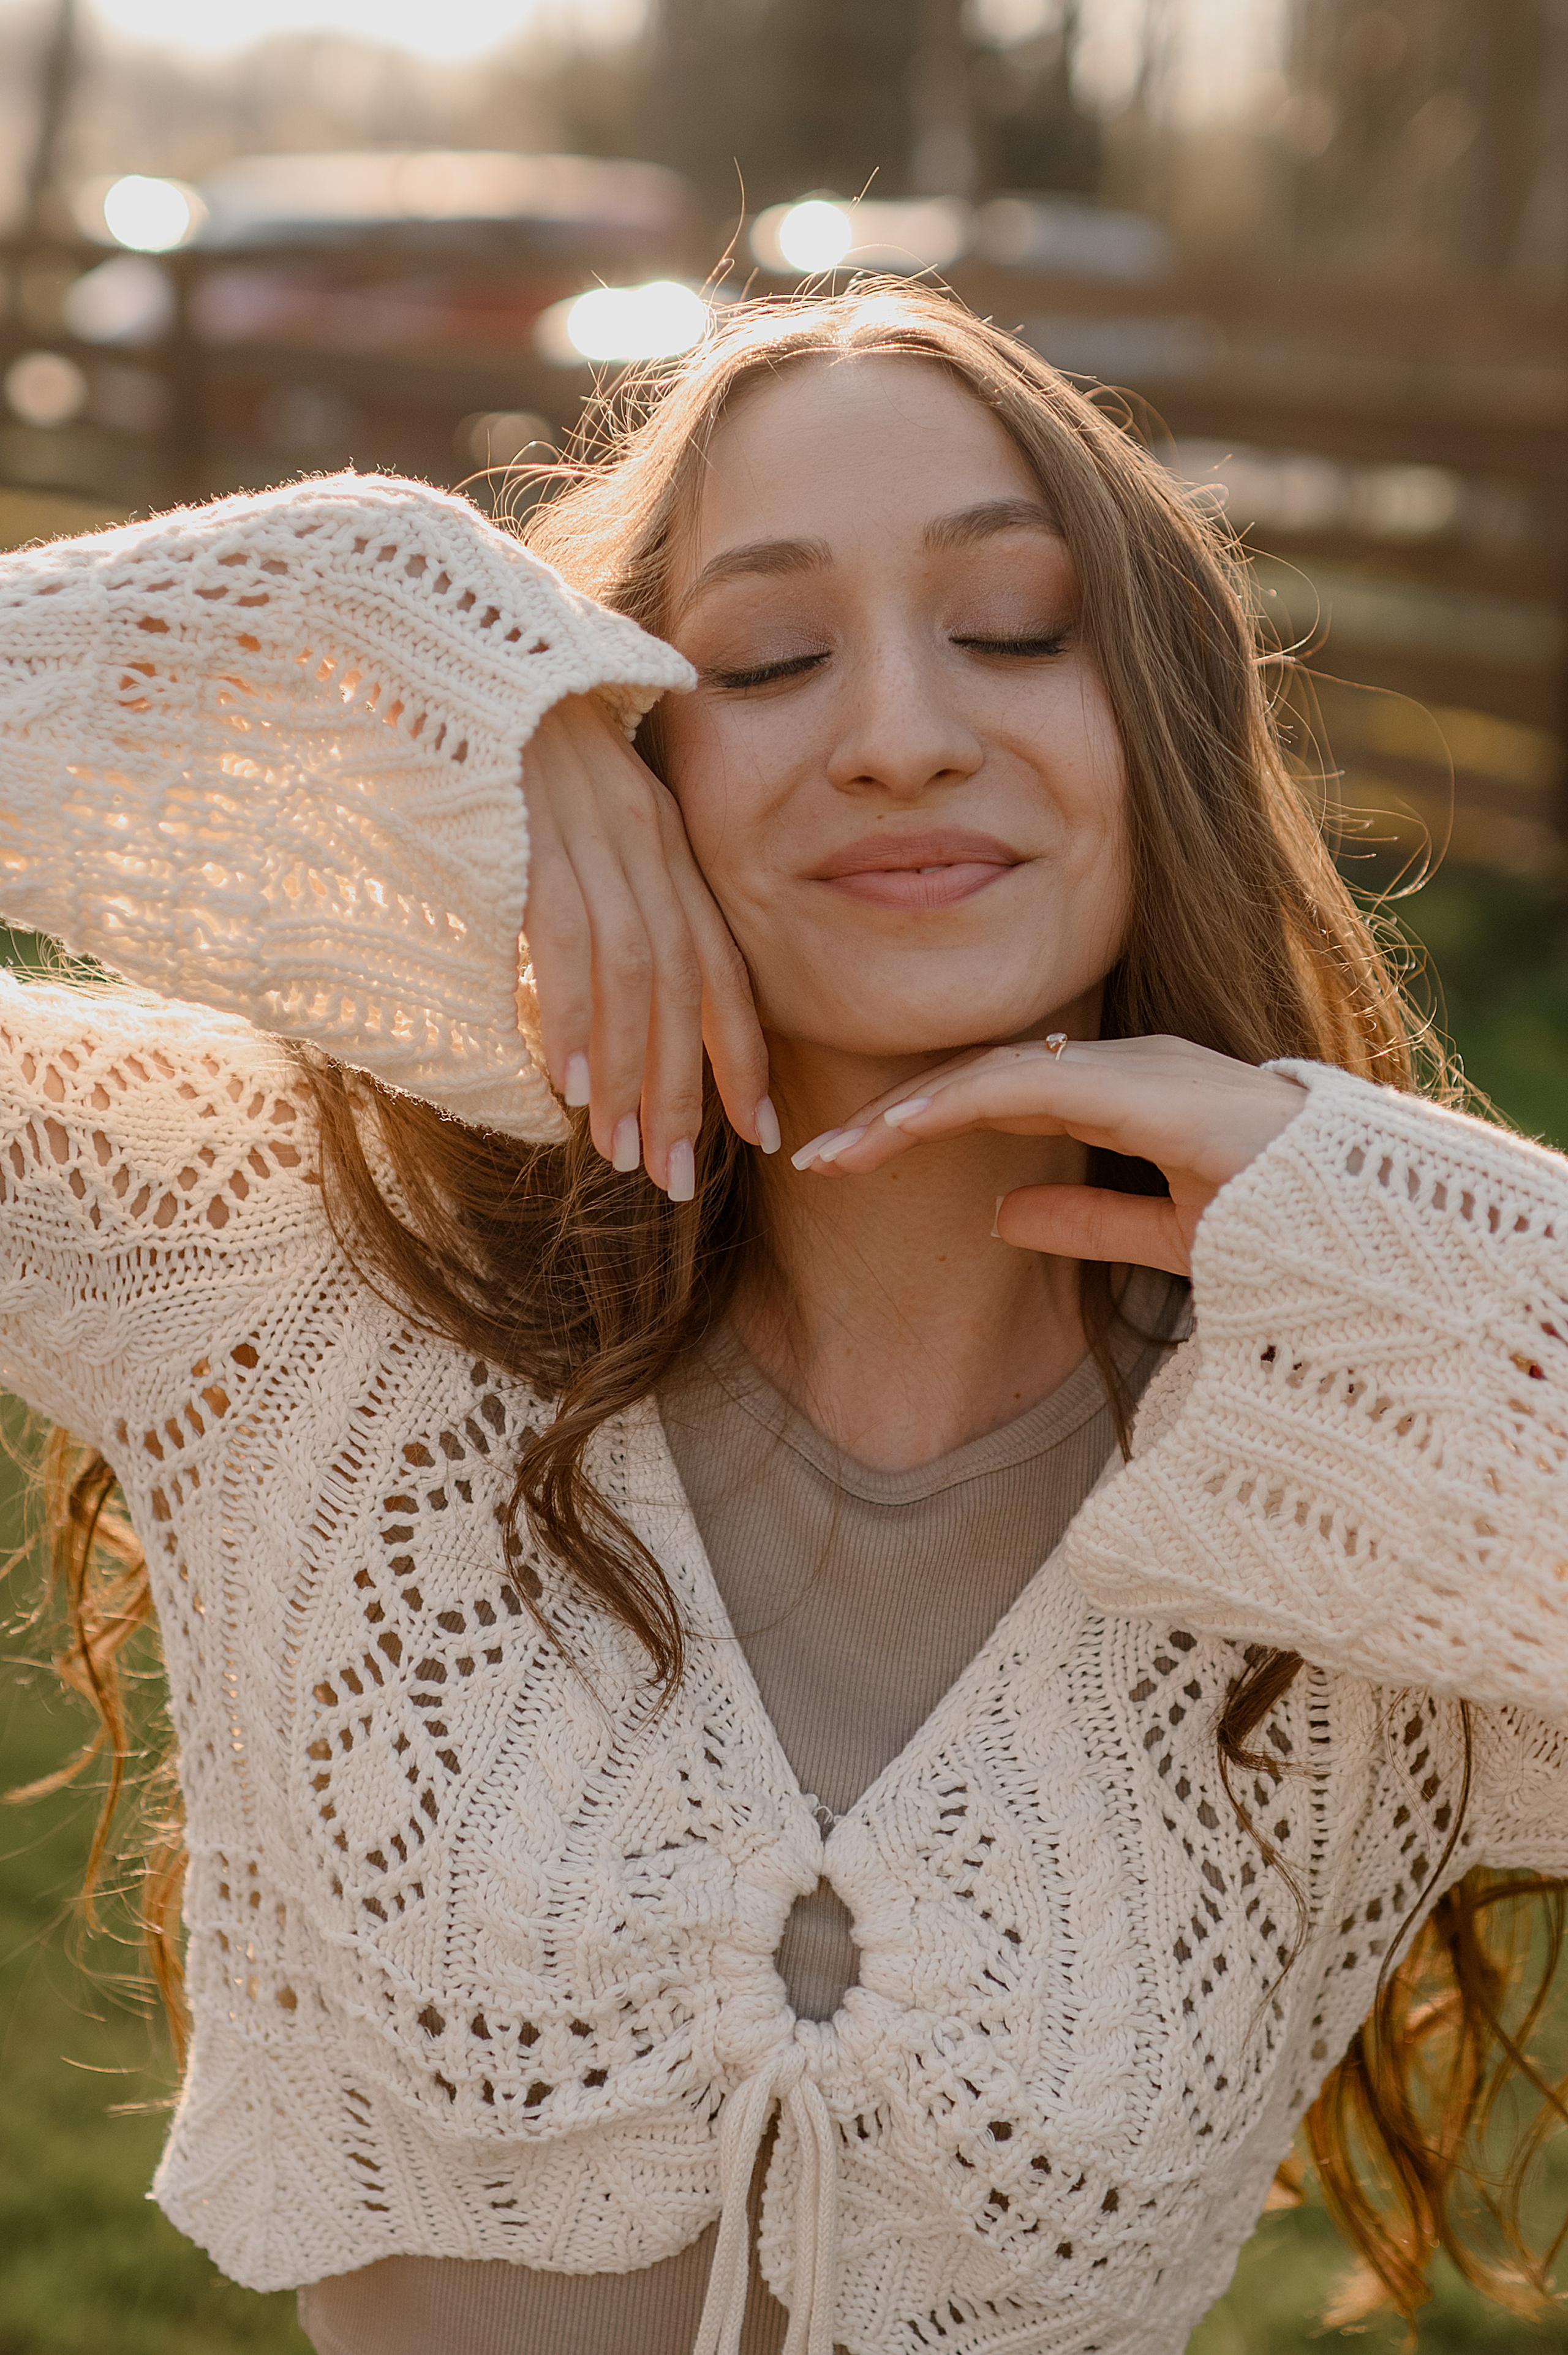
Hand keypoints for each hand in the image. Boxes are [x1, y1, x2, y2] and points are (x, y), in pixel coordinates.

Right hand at [520, 694, 774, 1193]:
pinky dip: (577, 1019)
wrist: (435, 630)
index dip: (742, 1052)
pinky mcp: (530, 832)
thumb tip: (576, 997)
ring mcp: (588, 832)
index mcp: (658, 836)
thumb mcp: (560, 811)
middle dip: (690, 1092)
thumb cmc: (483, 731)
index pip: (720, 959)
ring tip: (626, 1155)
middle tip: (678, 1180)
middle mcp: (640, 837)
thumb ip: (586, 891)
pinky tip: (573, 1088)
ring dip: (634, 1076)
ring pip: (637, 977)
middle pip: (687, 985)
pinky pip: (569, 942)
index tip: (761, 1132)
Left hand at [792, 1034, 1305, 1275]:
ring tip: (832, 1154)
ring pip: (990, 1073)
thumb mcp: (1170, 1239)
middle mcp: (1128, 1066)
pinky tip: (897, 1131)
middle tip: (811, 1159)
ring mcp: (1138, 1067)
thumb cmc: (1295, 1231)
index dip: (923, 1123)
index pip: (1003, 1097)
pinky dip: (956, 1103)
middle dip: (892, 1119)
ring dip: (905, 1114)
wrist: (1379, 1230)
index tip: (848, 1162)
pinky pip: (1029, 1082)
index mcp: (1134, 1095)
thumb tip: (1001, 1215)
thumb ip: (1090, 1221)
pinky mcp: (1145, 1085)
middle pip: (981, 1080)